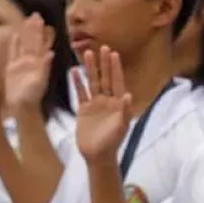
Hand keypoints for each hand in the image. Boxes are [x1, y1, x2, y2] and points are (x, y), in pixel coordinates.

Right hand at [4, 14, 55, 111]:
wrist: (22, 108)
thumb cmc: (32, 97)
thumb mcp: (40, 82)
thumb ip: (44, 67)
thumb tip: (51, 53)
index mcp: (38, 63)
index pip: (40, 44)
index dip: (41, 32)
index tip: (42, 19)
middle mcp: (31, 62)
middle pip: (33, 41)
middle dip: (35, 28)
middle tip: (36, 14)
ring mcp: (22, 65)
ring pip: (24, 45)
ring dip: (26, 33)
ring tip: (27, 21)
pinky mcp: (12, 69)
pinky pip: (13, 53)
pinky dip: (14, 44)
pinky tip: (15, 36)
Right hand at [72, 47, 132, 164]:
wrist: (97, 155)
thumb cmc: (112, 142)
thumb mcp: (121, 127)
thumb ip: (125, 111)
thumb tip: (129, 94)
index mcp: (118, 103)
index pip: (117, 81)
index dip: (115, 68)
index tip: (114, 54)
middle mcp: (107, 100)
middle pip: (105, 78)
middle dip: (104, 63)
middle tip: (102, 47)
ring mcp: (95, 104)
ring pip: (92, 82)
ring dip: (90, 69)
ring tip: (87, 54)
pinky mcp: (83, 109)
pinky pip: (80, 92)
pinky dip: (77, 82)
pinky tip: (74, 71)